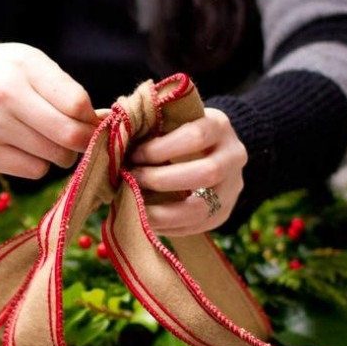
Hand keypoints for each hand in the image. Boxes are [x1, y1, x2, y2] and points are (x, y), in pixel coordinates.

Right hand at [0, 40, 98, 177]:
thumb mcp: (28, 63)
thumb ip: (64, 89)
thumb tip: (100, 122)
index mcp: (23, 69)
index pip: (78, 105)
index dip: (92, 117)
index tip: (90, 119)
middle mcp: (6, 98)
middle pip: (70, 137)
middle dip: (83, 141)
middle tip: (76, 136)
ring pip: (54, 158)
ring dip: (60, 153)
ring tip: (44, 137)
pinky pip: (33, 171)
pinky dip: (38, 163)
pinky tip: (25, 147)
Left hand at [128, 108, 246, 235]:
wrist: (208, 150)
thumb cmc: (176, 131)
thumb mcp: (168, 119)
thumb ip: (145, 120)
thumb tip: (112, 120)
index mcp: (219, 125)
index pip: (195, 136)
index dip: (160, 149)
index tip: (133, 155)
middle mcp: (234, 156)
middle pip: (205, 173)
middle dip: (161, 180)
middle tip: (131, 180)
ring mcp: (233, 187)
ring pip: (203, 207)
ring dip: (163, 211)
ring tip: (134, 206)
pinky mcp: (224, 212)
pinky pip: (198, 226)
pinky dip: (168, 227)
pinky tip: (146, 221)